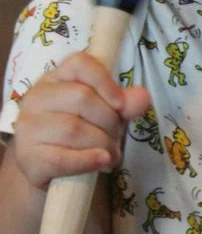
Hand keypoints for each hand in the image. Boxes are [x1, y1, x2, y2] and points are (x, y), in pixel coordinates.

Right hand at [11, 53, 150, 189]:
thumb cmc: (83, 132)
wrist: (53, 169)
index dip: (105, 82)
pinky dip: (87, 160)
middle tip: (116, 137)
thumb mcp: (107, 113)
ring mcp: (27, 128)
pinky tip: (102, 162)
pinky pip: (61, 158)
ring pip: (73, 129)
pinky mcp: (28, 158)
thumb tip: (143, 97)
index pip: (80, 64)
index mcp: (57, 78)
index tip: (120, 104)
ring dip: (103, 144)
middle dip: (110, 121)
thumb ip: (125, 103)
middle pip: (82, 97)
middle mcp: (37, 97)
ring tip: (109, 154)